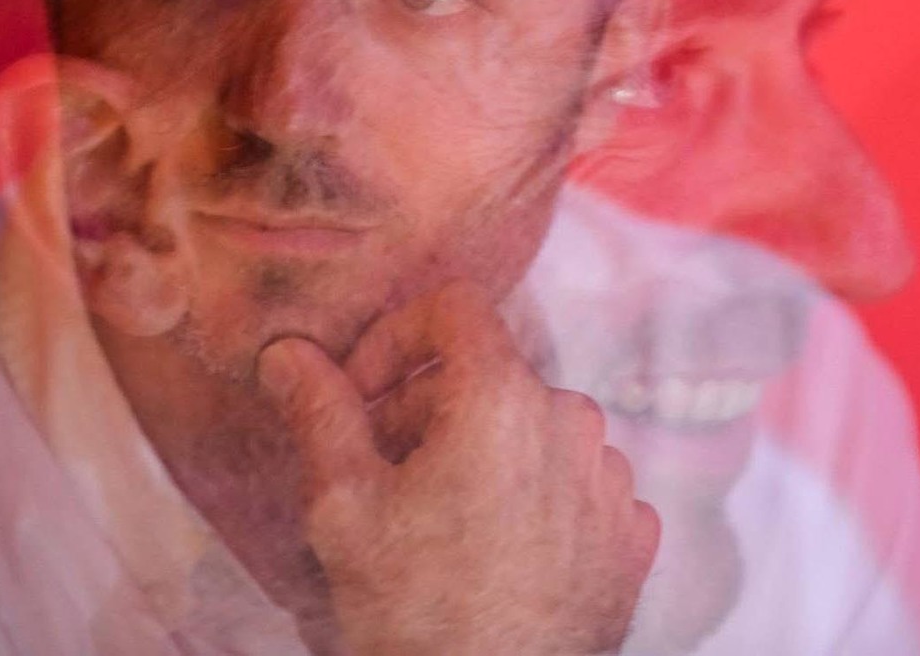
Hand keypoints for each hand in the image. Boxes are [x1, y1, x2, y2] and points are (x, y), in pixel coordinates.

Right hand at [257, 281, 659, 655]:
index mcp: (502, 398)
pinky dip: (536, 498)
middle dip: (428, 408)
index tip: (363, 394)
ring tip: (440, 521)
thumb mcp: (343, 504)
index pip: (453, 307)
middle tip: (383, 473)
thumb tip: (287, 353)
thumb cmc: (414, 612)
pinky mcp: (632, 535)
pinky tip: (496, 550)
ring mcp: (611, 482)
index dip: (395, 338)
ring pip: (536, 429)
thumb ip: (320, 410)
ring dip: (484, 453)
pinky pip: (578, 483)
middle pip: (490, 374)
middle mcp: (572, 423)